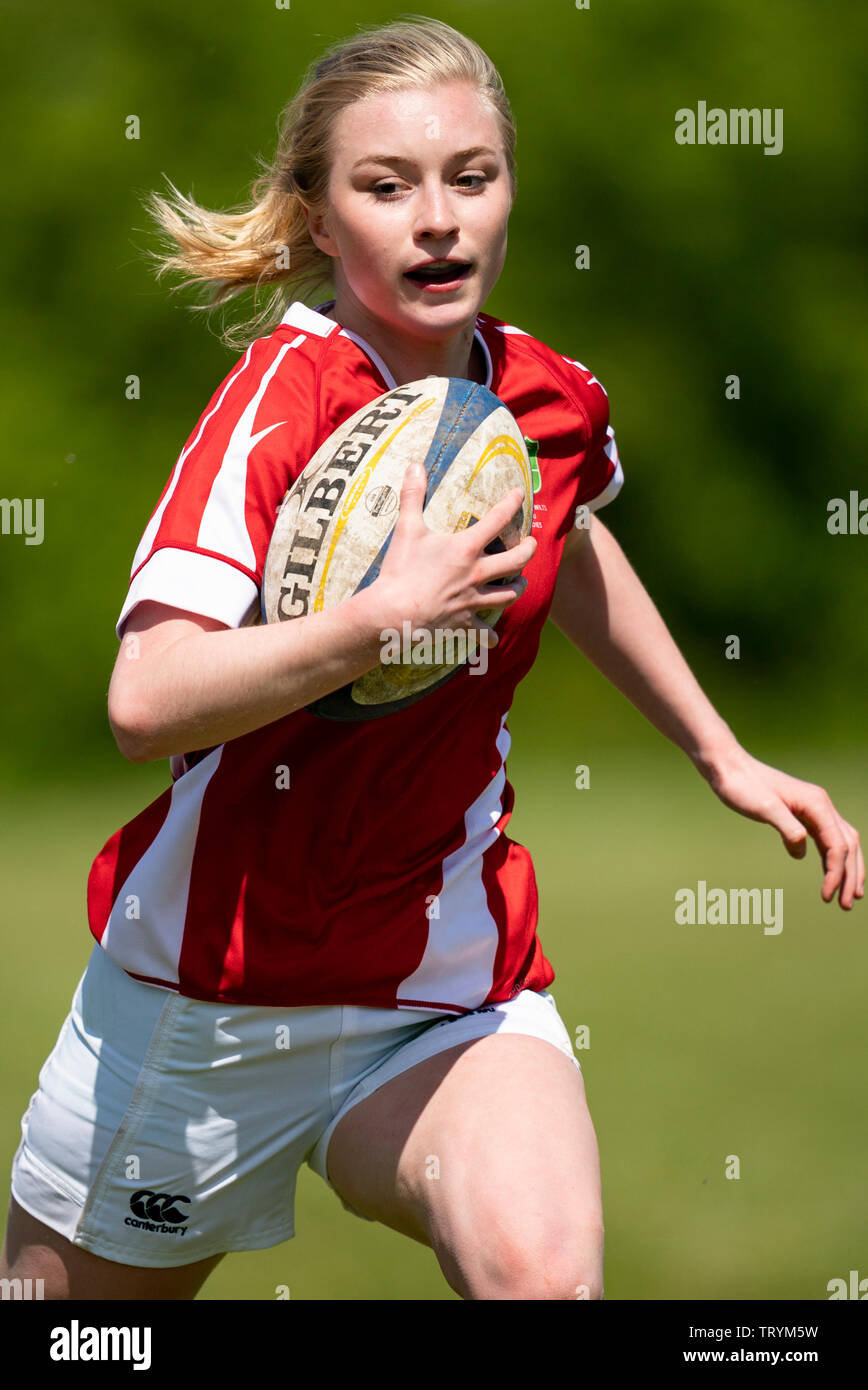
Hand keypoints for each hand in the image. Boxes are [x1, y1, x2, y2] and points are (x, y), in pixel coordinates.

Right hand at [369, 462, 535, 637]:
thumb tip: (414, 465)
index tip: (520, 493)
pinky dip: (490, 636)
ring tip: (521, 583)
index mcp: (466, 549)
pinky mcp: (463, 623)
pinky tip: (494, 638)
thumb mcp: (407, 529)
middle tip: (531, 544)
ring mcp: (472, 601)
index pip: (498, 519)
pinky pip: (483, 633)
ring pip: (508, 595)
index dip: (512, 502)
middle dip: (528, 550)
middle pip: (516, 561)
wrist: (393, 613)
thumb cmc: (400, 570)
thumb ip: (413, 496)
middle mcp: (476, 574)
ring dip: (517, 588)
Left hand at [701, 745, 863, 908]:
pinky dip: (830, 858)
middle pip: (847, 845)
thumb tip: (802, 854)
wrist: (728, 767)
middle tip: (846, 905)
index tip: (826, 896)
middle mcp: (821, 805)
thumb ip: (787, 829)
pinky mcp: (802, 813)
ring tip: (846, 895)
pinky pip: (825, 838)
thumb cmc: (743, 786)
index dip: (836, 873)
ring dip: (845, 869)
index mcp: (817, 804)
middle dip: (850, 876)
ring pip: (841, 842)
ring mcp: (813, 809)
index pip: (837, 845)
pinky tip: (828, 873)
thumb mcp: (764, 807)